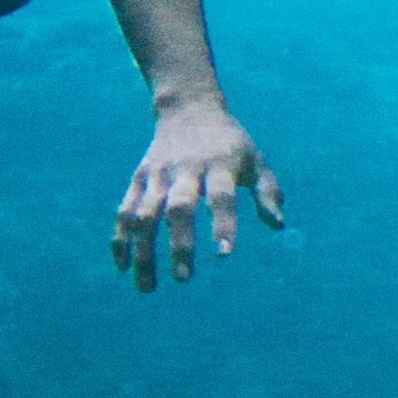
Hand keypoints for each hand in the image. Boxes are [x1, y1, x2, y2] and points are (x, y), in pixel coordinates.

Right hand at [112, 100, 282, 291]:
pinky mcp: (138, 179)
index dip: (222, 223)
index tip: (223, 253)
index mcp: (220, 165)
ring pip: (144, 215)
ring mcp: (158, 174)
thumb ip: (267, 192)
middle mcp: (186, 169)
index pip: (221, 195)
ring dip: (144, 253)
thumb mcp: (255, 159)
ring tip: (148, 288)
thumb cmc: (230, 143)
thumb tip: (278, 225)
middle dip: (180, 244)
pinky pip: (124, 211)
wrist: (189, 108)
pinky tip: (123, 268)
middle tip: (184, 279)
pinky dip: (120, 240)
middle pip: (179, 208)